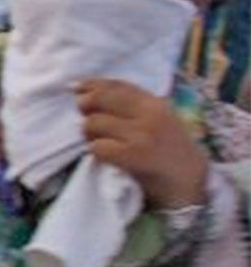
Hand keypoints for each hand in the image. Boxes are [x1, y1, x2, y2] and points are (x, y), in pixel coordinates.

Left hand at [77, 79, 208, 209]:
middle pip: (98, 99)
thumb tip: (86, 92)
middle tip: (88, 121)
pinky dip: (96, 152)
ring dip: (90, 134)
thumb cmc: (168, 149)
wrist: (188, 180)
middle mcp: (149, 114)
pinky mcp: (133, 155)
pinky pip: (97, 147)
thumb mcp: (157, 119)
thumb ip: (130, 105)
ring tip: (102, 142)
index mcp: (155, 103)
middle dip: (85, 108)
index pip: (116, 85)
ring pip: (93, 123)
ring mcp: (141, 134)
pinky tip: (107, 157)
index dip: (92, 85)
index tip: (77, 89)